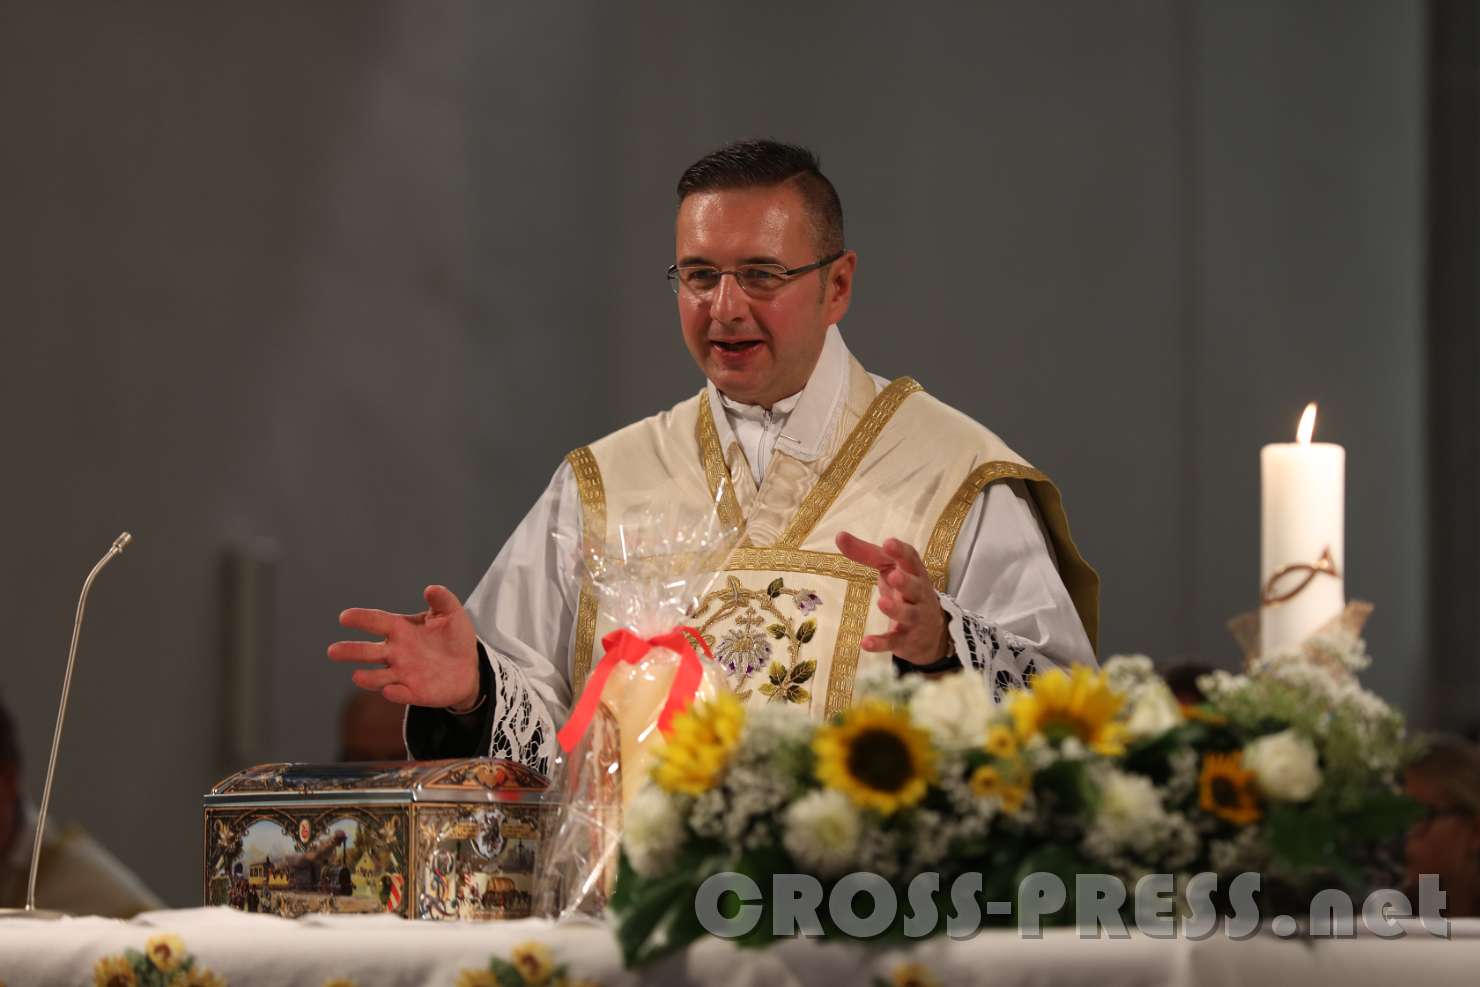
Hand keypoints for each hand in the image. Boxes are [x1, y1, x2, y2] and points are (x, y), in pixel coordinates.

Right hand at [327, 585, 479, 708]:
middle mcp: (396, 652)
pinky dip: (394, 693)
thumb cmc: (453, 637)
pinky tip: (389, 690)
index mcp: (401, 629)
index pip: (376, 621)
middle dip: (350, 651)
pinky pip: (401, 694)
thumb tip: (431, 589)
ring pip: (378, 677)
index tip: (344, 617)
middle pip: (368, 652)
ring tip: (357, 676)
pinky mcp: (414, 692)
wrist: (468, 667)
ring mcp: (403, 674)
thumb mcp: (451, 614)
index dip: (361, 619)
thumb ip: (442, 600)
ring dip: (367, 678)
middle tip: (332, 651)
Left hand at [835, 532, 950, 664]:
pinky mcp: (906, 640)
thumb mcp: (890, 570)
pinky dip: (881, 643)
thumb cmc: (905, 592)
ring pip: (908, 614)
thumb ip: (866, 553)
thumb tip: (840, 536)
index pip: (911, 559)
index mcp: (914, 573)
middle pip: (915, 587)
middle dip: (906, 582)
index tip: (888, 543)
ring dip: (896, 609)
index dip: (901, 551)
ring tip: (882, 603)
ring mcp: (915, 618)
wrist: (931, 634)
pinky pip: (894, 642)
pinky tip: (866, 643)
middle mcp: (919, 595)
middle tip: (894, 576)